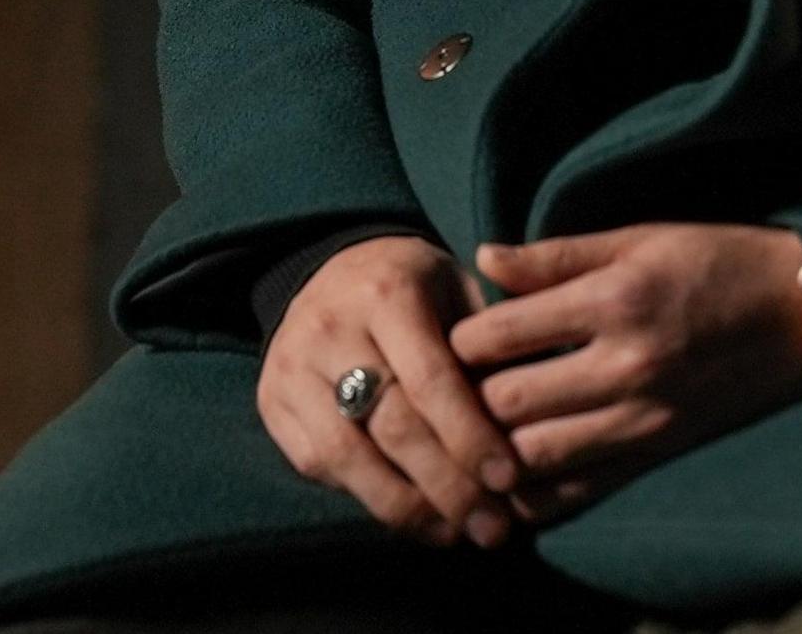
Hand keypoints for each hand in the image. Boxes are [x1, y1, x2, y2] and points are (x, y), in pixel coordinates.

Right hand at [260, 235, 525, 546]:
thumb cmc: (416, 288)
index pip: (429, 378)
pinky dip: (369, 498)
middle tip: (494, 527)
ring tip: (457, 534)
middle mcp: (330, 328)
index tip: (509, 480)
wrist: (331, 267)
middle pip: (390, 424)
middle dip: (448, 485)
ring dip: (408, 507)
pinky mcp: (271, 403)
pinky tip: (415, 518)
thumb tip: (530, 425)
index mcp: (386, 293)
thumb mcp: (458, 289)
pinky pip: (319, 465)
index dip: (470, 435)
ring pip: (346, 456)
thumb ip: (489, 348)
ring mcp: (291, 367)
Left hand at [448, 224, 801, 519]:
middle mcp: (626, 366)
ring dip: (498, 445)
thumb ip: (556, 255)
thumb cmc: (719, 262)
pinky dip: (538, 490)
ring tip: (482, 425)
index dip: (461, 338)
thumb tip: (483, 258)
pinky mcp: (659, 452)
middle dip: (469, 396)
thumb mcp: (640, 238)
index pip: (501, 334)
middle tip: (457, 385)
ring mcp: (645, 419)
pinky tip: (517, 473)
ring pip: (535, 455)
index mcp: (615, 300)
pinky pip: (581, 488)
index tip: (456, 333)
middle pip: (507, 402)